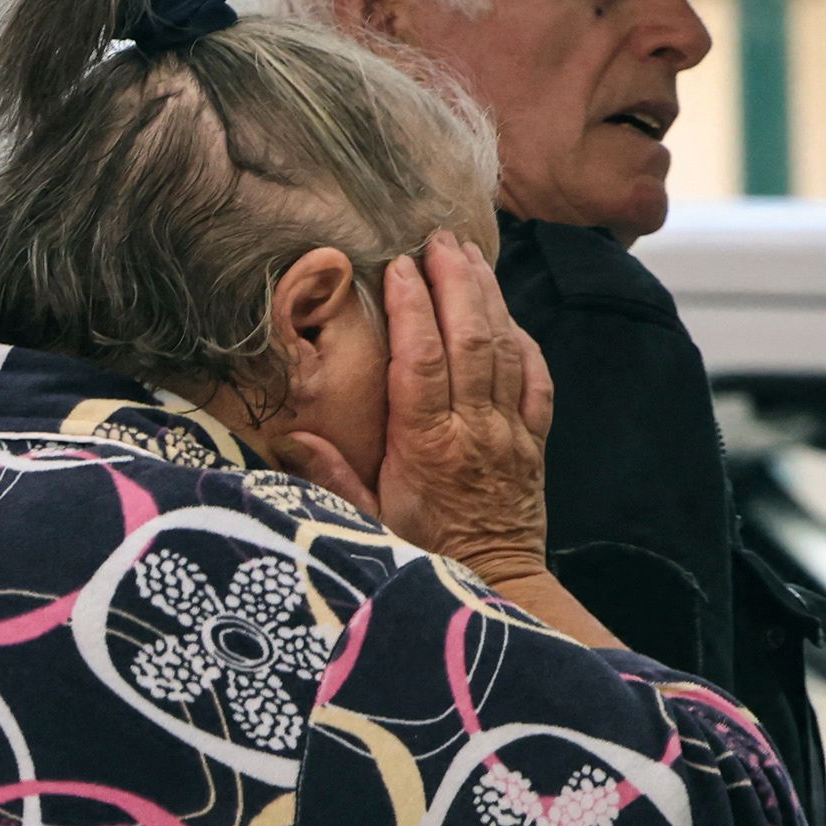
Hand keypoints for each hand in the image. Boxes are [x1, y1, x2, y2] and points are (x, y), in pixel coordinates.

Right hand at [267, 234, 555, 584]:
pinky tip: (504, 313)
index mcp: (426, 447)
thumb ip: (330, 476)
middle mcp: (473, 431)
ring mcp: (510, 432)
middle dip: (454, 282)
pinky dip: (522, 339)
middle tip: (436, 239)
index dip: (411, 308)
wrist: (496, 586)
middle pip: (468, 339)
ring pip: (503, 348)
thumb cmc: (422, 556)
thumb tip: (290, 433)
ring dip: (486, 295)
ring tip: (466, 253)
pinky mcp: (534, 439)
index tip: (397, 268)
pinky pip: (535, 378)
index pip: (420, 361)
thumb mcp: (365, 524)